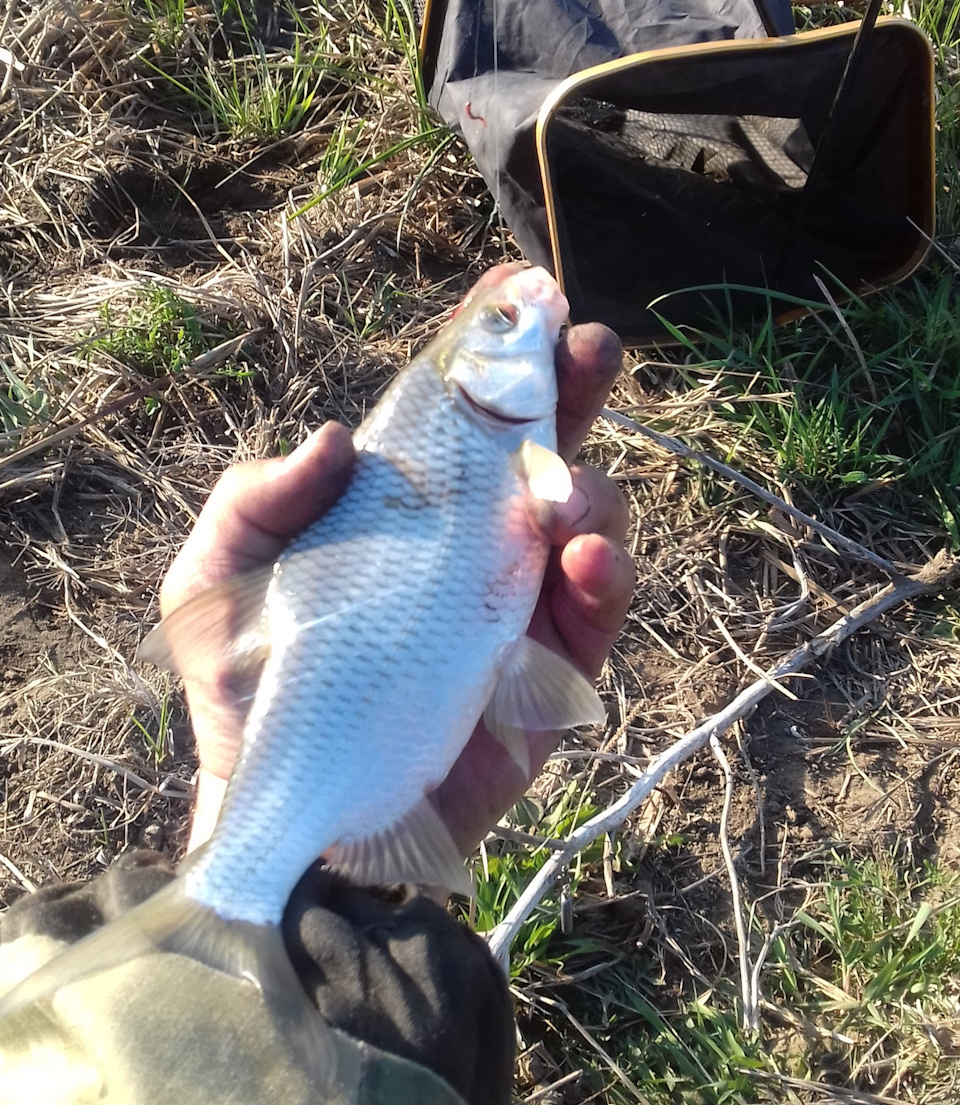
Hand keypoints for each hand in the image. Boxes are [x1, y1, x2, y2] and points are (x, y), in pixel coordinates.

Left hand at [157, 268, 633, 855]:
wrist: (291, 815)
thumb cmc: (246, 693)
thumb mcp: (215, 582)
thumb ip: (256, 501)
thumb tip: (336, 436)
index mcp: (402, 506)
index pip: (456, 412)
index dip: (488, 350)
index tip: (516, 289)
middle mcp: (470, 540)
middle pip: (539, 445)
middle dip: (570, 389)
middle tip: (586, 346)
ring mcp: (517, 604)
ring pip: (584, 519)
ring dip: (589, 489)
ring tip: (562, 493)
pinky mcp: (548, 676)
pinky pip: (595, 613)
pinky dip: (603, 576)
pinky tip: (582, 556)